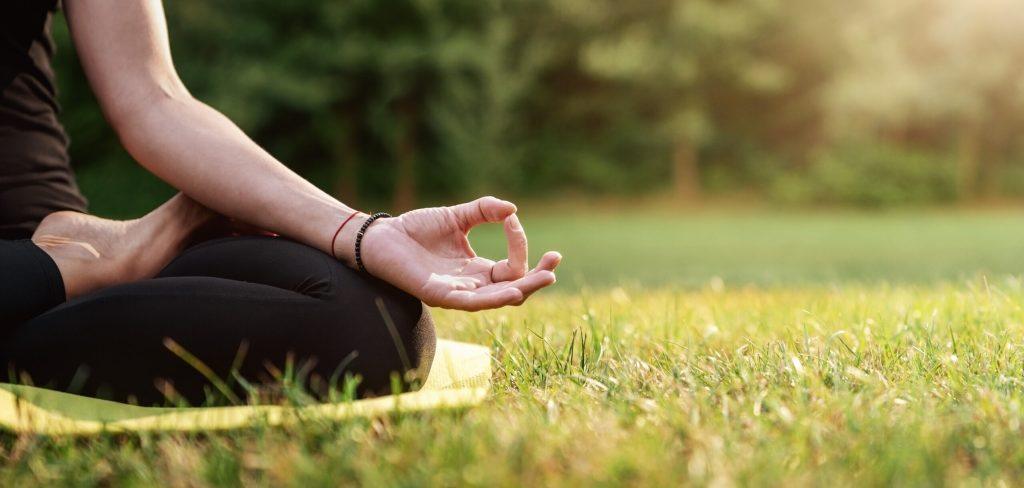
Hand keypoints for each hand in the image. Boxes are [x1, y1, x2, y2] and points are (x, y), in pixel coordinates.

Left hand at [357, 197, 561, 310]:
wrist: (380, 236)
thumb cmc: (415, 229)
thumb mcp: (457, 216)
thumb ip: (484, 211)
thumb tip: (512, 209)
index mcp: (478, 270)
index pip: (513, 267)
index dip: (519, 244)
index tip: (511, 220)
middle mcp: (472, 286)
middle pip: (514, 290)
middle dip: (538, 277)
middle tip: (555, 263)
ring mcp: (457, 293)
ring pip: (498, 299)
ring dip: (524, 289)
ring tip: (546, 278)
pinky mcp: (440, 295)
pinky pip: (472, 303)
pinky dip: (494, 298)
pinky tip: (512, 291)